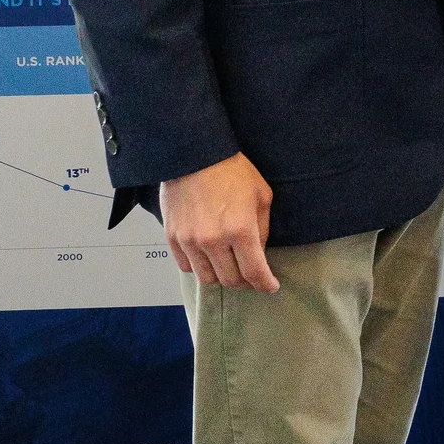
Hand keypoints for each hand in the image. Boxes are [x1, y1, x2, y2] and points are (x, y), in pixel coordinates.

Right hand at [162, 152, 278, 292]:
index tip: (271, 287)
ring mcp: (190, 241)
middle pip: (230, 280)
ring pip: (207, 278)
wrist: (195, 156)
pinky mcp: (172, 238)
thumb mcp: (262, 196)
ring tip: (231, 269)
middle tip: (252, 279)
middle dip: (245, 284)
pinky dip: (200, 267)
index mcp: (240, 231)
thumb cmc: (233, 172)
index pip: (254, 272)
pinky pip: (186, 266)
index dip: (265, 284)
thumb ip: (262, 228)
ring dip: (221, 277)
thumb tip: (259, 251)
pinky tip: (210, 259)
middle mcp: (214, 241)